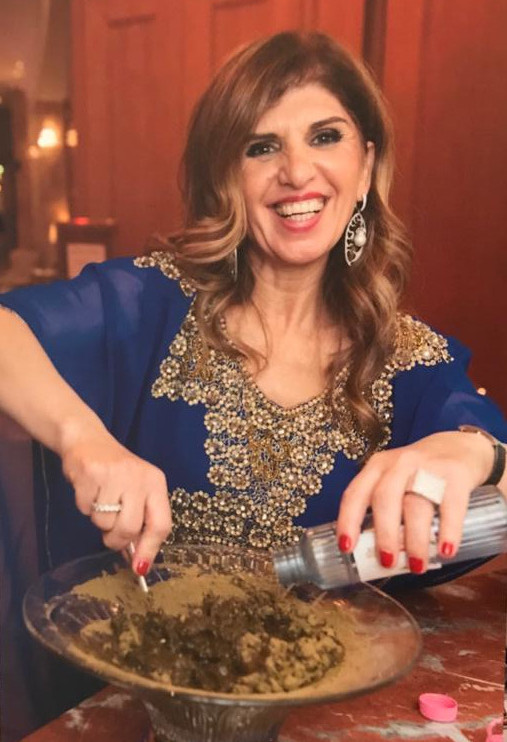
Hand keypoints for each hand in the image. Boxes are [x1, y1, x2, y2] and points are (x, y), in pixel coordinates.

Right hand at [61, 429, 171, 574]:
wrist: (88, 439)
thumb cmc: (117, 473)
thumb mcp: (137, 491)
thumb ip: (142, 521)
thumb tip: (139, 562)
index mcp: (156, 483)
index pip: (161, 524)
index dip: (150, 549)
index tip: (139, 568)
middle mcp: (139, 478)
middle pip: (130, 528)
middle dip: (116, 539)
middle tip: (110, 533)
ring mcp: (115, 474)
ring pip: (104, 521)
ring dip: (98, 519)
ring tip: (100, 499)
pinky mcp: (91, 473)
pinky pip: (85, 509)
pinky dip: (84, 506)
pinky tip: (89, 490)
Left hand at [336, 431, 493, 573]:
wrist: (462, 447)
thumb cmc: (421, 473)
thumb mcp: (396, 482)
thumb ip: (386, 511)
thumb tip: (378, 558)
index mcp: (377, 467)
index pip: (355, 493)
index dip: (348, 521)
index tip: (346, 548)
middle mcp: (399, 464)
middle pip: (385, 498)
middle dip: (384, 534)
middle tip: (387, 562)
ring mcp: (428, 466)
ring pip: (416, 504)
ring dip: (415, 539)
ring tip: (417, 566)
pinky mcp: (456, 473)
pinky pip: (450, 505)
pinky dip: (448, 530)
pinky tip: (445, 550)